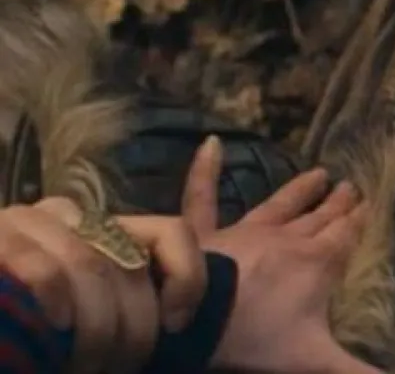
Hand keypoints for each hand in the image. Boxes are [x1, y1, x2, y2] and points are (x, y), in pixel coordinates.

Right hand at [0, 198, 204, 373]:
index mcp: (100, 227)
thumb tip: (174, 320)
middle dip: (133, 328)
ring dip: (96, 330)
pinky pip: (42, 267)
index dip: (187, 278)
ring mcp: (26, 222)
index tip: (176, 324)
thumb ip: (125, 299)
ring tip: (86, 367)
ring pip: (88, 268)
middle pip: (128, 265)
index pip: (172, 233)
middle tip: (120, 368)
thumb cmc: (28, 321)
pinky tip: (56, 329)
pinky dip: (55, 301)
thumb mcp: (88, 309)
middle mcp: (69, 216)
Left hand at [180, 136, 373, 373]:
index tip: (374, 200)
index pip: (347, 236)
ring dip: (301, 189)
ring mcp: (244, 232)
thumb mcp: (314, 360)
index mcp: (316, 263)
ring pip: (280, 204)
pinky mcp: (204, 233)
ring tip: (319, 171)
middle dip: (339, 203)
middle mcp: (286, 239)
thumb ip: (359, 372)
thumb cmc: (254, 338)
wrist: (190, 322)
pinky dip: (204, 171)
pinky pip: (202, 196)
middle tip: (352, 184)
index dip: (362, 219)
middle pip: (320, 218)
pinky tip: (210, 144)